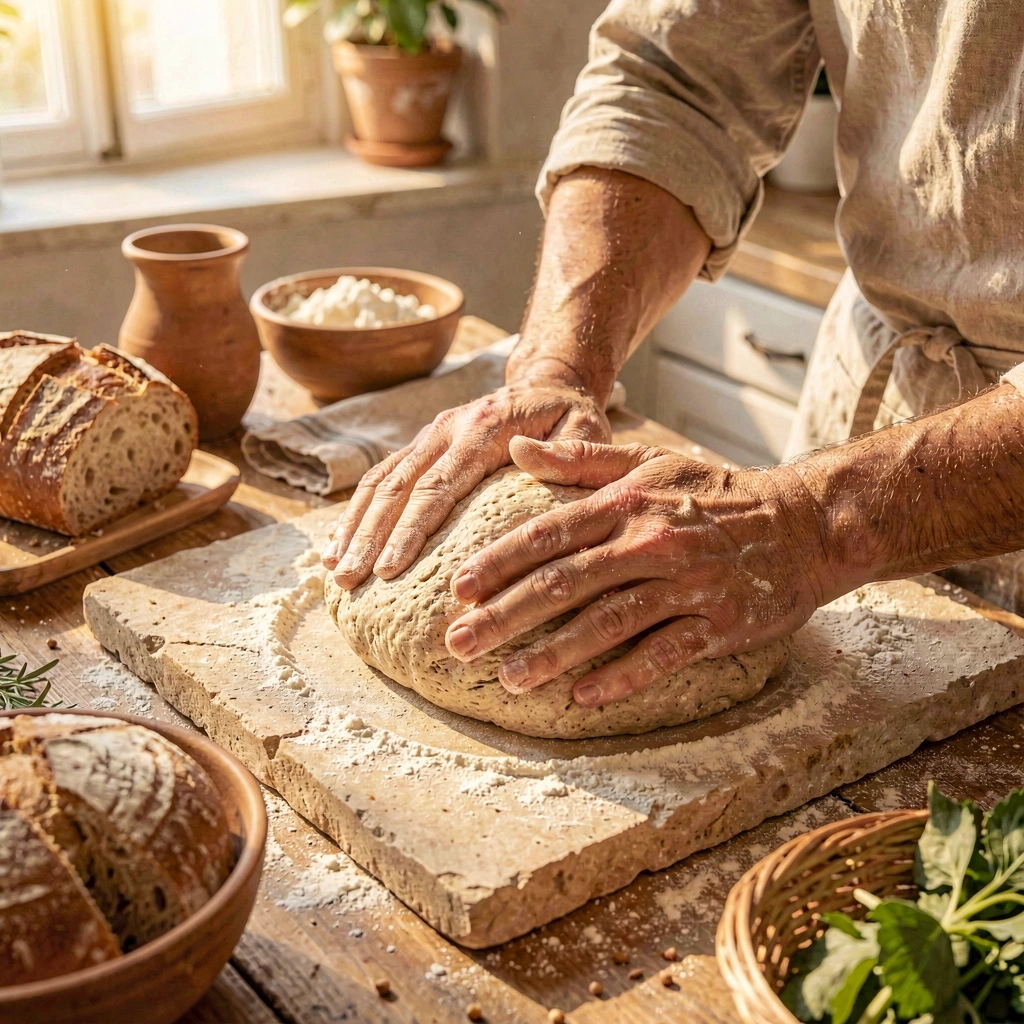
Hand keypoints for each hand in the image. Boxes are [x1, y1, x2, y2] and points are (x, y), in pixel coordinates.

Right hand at [322, 379, 610, 588]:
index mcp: (484, 428)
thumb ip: (567, 450)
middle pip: (398, 486)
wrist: (551, 383)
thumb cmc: (573, 419)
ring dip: (354, 525)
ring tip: (334, 571)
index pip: (439, 485)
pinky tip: (339, 545)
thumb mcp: (586, 429)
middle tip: (349, 581)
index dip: (410, 529)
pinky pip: (380, 477)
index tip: (389, 571)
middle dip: (370, 536)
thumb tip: (524, 457)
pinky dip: (356, 512)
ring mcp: (429, 435)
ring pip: (380, 481)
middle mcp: (447, 428)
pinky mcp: (422, 445)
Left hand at [444, 437, 834, 707]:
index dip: (499, 561)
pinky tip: (584, 697)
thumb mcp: (650, 462)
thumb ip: (580, 459)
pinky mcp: (718, 623)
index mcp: (627, 502)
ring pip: (608, 622)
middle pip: (565, 582)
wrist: (804, 523)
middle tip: (458, 644)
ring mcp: (685, 585)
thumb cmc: (716, 493)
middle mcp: (650, 541)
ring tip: (509, 679)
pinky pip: (664, 654)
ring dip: (554, 654)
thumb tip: (515, 446)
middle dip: (505, 615)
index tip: (457, 588)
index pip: (549, 533)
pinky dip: (624, 676)